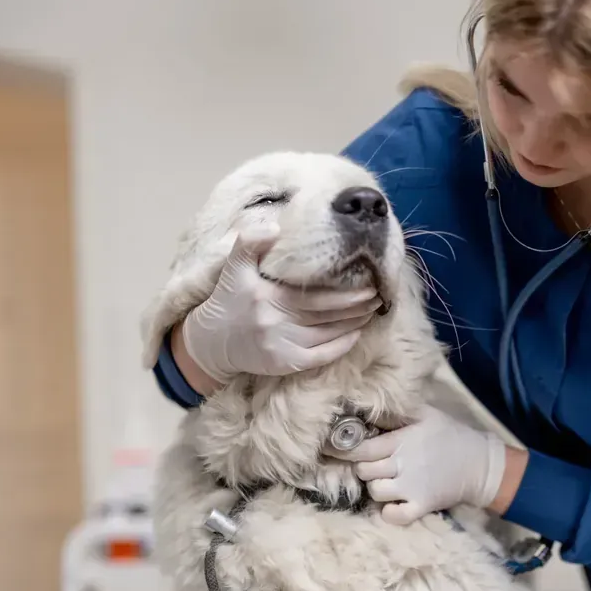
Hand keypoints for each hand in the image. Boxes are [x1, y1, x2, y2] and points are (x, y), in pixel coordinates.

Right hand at [180, 223, 381, 383]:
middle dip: (358, 305)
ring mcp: (280, 345)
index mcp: (267, 295)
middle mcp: (274, 321)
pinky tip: (356, 335)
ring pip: (328, 334)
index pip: (316, 294)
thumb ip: (250, 242)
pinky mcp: (283, 363)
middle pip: (327, 314)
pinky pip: (320, 356)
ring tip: (373, 311)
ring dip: (355, 323)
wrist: (211, 340)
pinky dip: (342, 346)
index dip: (346, 290)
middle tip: (379, 295)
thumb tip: (273, 227)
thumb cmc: (230, 298)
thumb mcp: (234, 266)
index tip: (369, 280)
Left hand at [329, 404, 507, 524]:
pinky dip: (388, 512)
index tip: (331, 449)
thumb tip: (365, 406)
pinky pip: (394, 516)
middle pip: (364, 471)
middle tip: (372, 464)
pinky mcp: (422, 506)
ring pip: (374, 492)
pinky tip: (392, 504)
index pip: (361, 447)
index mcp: (401, 441)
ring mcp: (411, 488)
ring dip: (376, 487)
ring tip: (386, 481)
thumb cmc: (450, 435)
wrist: (480, 464)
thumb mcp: (426, 414)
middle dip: (363, 468)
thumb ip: (396, 412)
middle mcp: (403, 464)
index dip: (343, 449)